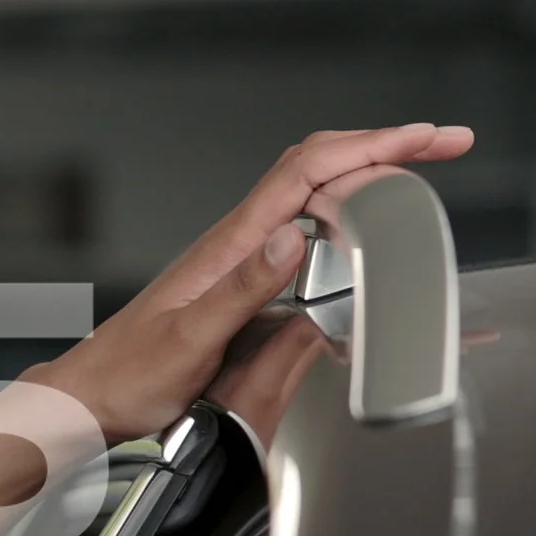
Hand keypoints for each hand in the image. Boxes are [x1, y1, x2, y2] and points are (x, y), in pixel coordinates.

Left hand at [23, 124, 471, 442]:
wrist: (90, 396)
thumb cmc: (130, 376)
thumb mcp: (189, 340)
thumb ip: (241, 290)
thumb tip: (293, 238)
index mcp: (230, 246)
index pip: (309, 171)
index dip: (373, 145)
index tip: (427, 138)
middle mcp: (237, 242)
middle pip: (318, 168)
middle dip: (385, 147)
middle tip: (445, 144)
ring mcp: (239, 259)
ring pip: (313, 193)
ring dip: (369, 174)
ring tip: (420, 172)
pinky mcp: (240, 282)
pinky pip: (303, 230)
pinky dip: (345, 214)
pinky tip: (364, 229)